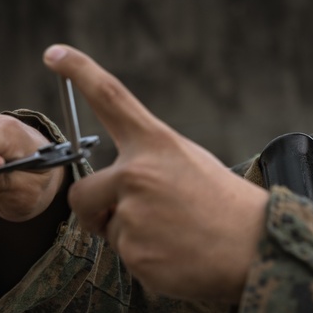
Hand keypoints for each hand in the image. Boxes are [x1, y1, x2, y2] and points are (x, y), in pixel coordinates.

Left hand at [44, 44, 268, 304]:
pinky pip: (124, 257)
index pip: (110, 97)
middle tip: (141, 219)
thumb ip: (146, 164)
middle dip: (96, 211)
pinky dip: (146, 261)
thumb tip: (108, 187)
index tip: (54, 52)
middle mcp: (138, 173)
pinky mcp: (136, 253)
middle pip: (82, 193)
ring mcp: (134, 214)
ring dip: (131, 236)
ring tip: (176, 236)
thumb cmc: (225, 204)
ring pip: (106, 229)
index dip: (79, 71)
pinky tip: (178, 255)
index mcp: (156, 143)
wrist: (258, 247)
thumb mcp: (189, 163)